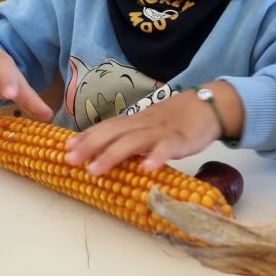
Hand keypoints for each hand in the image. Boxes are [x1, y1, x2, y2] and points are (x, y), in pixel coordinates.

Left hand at [65, 83, 242, 172]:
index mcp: (136, 122)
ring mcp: (162, 131)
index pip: (107, 126)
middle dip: (90, 146)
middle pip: (113, 132)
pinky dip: (156, 156)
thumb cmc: (177, 121)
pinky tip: (146, 169)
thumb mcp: (150, 127)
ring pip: (133, 141)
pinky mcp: (181, 139)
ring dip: (112, 155)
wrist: (209, 106)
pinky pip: (168, 148)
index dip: (86, 136)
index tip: (66, 148)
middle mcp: (144, 124)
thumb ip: (131, 139)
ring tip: (95, 170)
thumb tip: (106, 155)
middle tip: (70, 160)